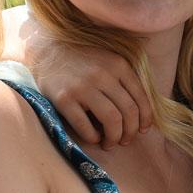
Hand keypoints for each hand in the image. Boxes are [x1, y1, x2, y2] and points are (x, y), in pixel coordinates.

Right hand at [18, 12, 155, 148]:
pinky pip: (85, 126)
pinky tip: (94, 137)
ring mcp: (82, 86)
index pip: (140, 97)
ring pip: (112, 120)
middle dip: (130, 132)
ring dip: (114, 137)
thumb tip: (141, 114)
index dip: (145, 118)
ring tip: (109, 143)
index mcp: (118, 64)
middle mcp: (102, 74)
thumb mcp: (108, 61)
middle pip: (128, 111)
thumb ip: (124, 81)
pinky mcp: (63, 99)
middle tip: (125, 141)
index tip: (143, 130)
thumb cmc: (82, 60)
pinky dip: (93, 137)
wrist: (47, 50)